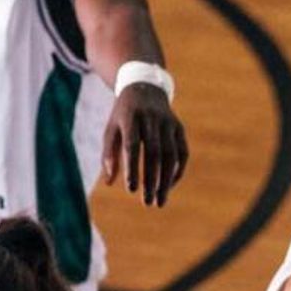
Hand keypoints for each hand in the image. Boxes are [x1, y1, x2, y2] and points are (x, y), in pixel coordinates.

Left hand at [101, 82, 187, 206]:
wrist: (145, 88)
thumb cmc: (123, 115)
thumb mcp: (111, 129)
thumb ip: (109, 154)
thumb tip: (110, 183)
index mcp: (131, 117)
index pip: (133, 145)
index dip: (132, 168)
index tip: (131, 189)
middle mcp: (152, 119)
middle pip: (154, 154)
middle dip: (151, 180)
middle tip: (147, 203)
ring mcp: (169, 123)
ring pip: (171, 156)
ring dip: (166, 181)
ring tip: (160, 201)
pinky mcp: (179, 128)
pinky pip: (182, 153)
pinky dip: (176, 172)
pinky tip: (168, 187)